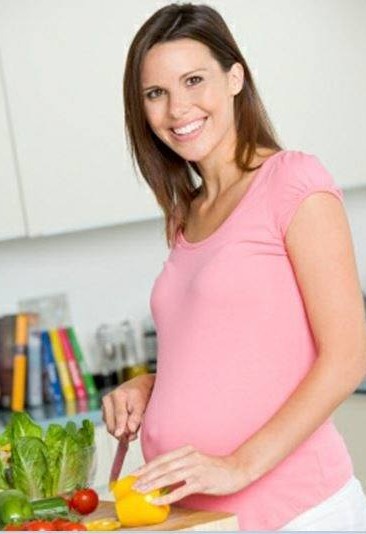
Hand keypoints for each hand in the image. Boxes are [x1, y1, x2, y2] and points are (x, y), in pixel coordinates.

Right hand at [102, 374, 154, 438]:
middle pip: (111, 425)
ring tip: (133, 429)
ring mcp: (104, 406)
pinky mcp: (105, 412)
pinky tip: (127, 426)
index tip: (124, 436)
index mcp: (118, 395)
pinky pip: (110, 426)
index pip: (120, 415)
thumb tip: (130, 430)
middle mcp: (108, 400)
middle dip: (123, 433)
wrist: (138, 385)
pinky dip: (118, 429)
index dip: (122, 427)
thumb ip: (136, 416)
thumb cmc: (141, 393)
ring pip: (110, 427)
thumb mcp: (142, 403)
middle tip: (134, 435)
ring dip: (121, 432)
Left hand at [131, 445, 249, 504]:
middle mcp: (190, 458)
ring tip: (141, 491)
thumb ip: (180, 464)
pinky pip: (181, 490)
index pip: (162, 458)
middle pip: (163, 467)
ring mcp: (196, 469)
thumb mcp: (196, 461)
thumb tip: (162, 474)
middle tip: (134, 485)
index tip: (135, 474)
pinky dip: (168, 496)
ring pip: (169, 477)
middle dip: (146, 476)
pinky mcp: (202, 482)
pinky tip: (158, 501)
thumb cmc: (215, 468)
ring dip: (153, 485)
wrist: (236, 470)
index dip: (147, 466)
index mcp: (187, 451)